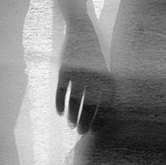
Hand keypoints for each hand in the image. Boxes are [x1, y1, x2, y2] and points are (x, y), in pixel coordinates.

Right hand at [55, 18, 111, 133]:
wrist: (82, 31)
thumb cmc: (95, 54)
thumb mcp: (105, 68)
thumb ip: (106, 87)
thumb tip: (104, 113)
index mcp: (106, 78)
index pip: (103, 106)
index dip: (99, 119)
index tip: (96, 131)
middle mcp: (93, 77)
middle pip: (89, 105)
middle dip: (85, 121)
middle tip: (82, 133)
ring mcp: (78, 74)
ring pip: (74, 101)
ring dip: (71, 116)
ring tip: (71, 125)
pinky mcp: (65, 71)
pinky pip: (61, 92)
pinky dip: (60, 104)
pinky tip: (59, 113)